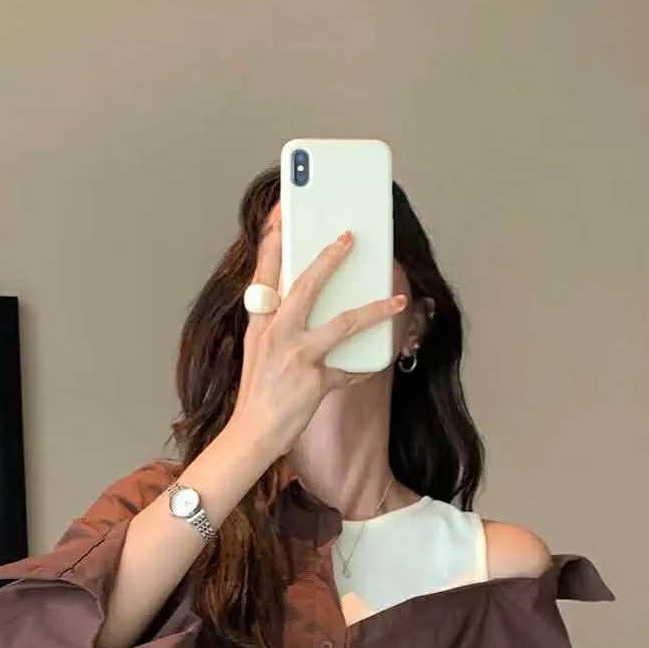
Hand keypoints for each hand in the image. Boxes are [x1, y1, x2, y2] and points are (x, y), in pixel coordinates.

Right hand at [228, 209, 406, 463]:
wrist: (252, 434)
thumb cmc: (256, 392)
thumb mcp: (256, 349)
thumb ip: (275, 321)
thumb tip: (298, 298)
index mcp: (259, 324)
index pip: (265, 273)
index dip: (274, 241)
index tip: (282, 213)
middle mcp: (277, 335)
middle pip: (307, 286)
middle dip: (330, 259)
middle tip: (350, 239)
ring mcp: (297, 358)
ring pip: (343, 324)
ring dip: (374, 310)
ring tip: (396, 301)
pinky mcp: (316, 383)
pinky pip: (349, 369)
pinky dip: (366, 365)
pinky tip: (378, 359)